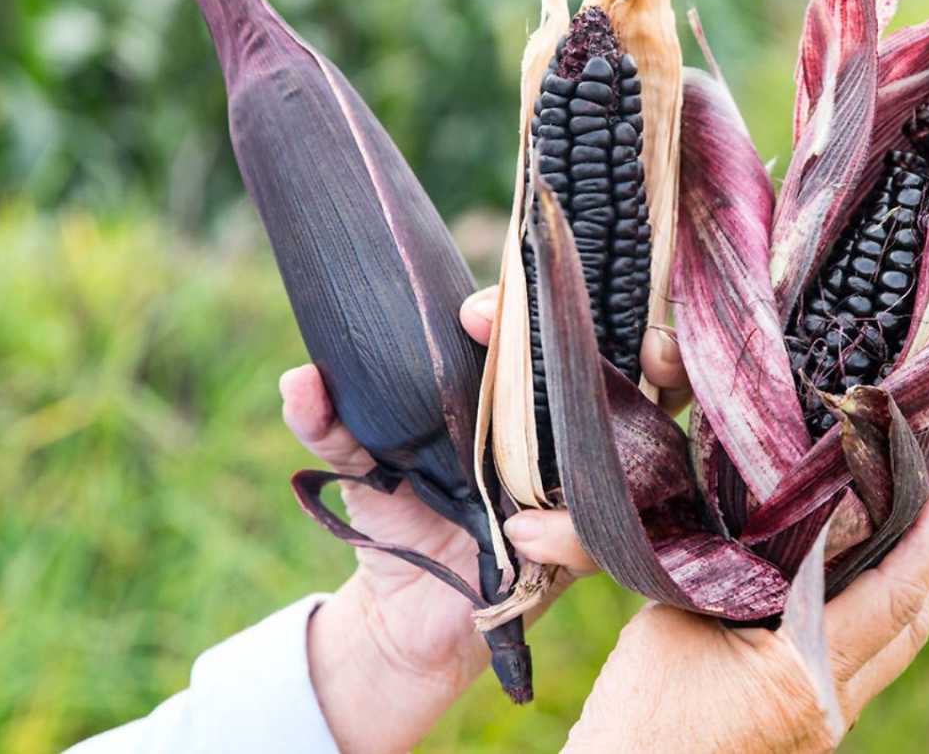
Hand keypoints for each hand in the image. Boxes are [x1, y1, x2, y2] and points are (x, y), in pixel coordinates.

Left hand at [291, 285, 688, 752]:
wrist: (404, 617)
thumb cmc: (395, 519)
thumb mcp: (359, 467)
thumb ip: (330, 423)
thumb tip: (299, 379)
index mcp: (511, 395)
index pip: (535, 329)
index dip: (517, 310)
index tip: (471, 316)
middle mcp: (558, 428)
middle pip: (603, 368)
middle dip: (598, 344)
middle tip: (548, 346)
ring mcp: (582, 484)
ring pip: (629, 439)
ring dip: (598, 438)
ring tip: (539, 463)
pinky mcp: (588, 545)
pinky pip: (603, 530)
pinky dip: (565, 532)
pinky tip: (518, 536)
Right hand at [562, 476, 928, 753]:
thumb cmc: (642, 712)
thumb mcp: (678, 620)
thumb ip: (728, 573)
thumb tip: (757, 528)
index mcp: (808, 673)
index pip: (895, 596)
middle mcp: (831, 706)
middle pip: (909, 625)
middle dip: (928, 557)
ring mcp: (822, 724)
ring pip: (887, 649)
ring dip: (898, 587)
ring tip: (892, 525)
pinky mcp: (803, 729)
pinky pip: (855, 664)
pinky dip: (864, 615)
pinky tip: (838, 581)